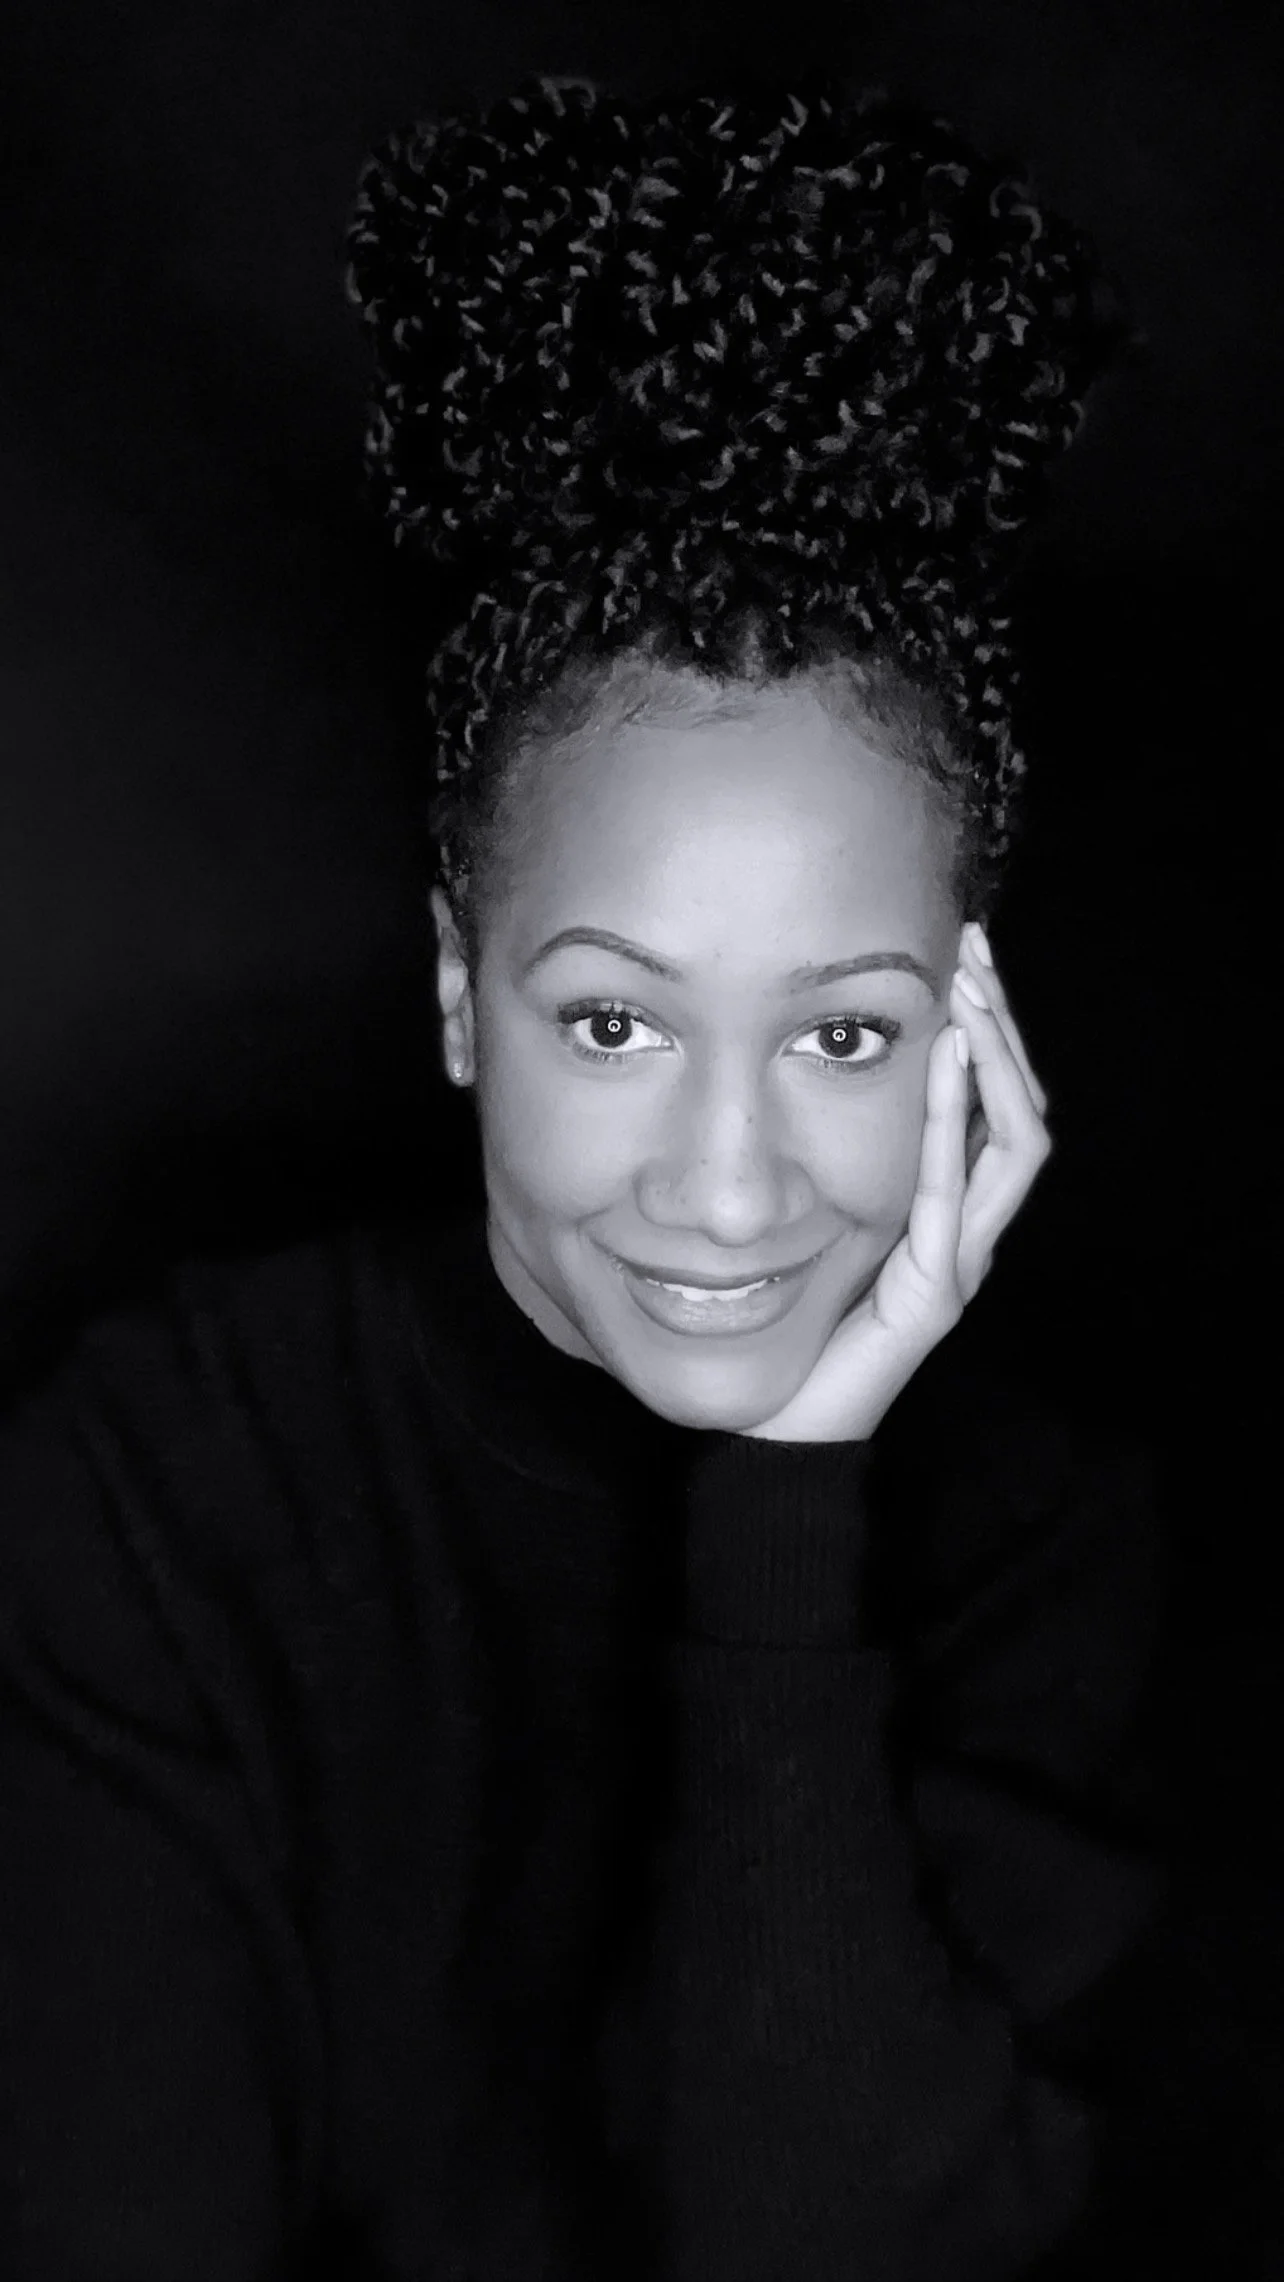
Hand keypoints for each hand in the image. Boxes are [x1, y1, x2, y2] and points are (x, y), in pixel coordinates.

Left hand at [740, 922, 1051, 1443]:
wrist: (777, 1427)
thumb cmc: (793, 1324)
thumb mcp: (818, 1218)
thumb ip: (838, 1160)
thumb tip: (806, 1065)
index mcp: (948, 1212)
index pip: (997, 1106)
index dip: (993, 1032)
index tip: (965, 957)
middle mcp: (968, 1233)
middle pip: (1022, 1111)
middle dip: (1004, 1025)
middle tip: (975, 949)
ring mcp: (959, 1264)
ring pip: (1014, 1143)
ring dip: (997, 1060)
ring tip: (972, 992)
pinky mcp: (932, 1296)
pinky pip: (954, 1196)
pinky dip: (953, 1123)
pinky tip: (946, 1063)